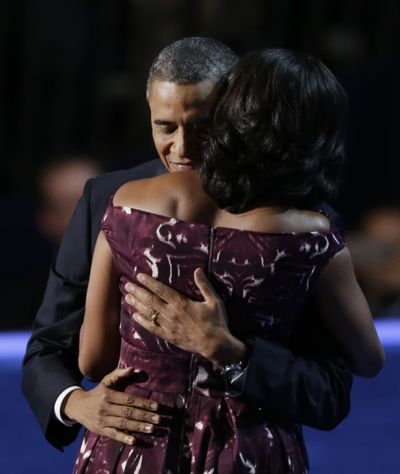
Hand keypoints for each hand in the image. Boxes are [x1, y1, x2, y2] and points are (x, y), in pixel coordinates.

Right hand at [63, 367, 159, 444]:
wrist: (78, 406)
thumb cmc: (98, 391)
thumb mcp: (107, 380)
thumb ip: (120, 374)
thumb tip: (133, 368)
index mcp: (108, 394)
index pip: (129, 399)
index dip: (143, 403)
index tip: (156, 406)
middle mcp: (105, 407)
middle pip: (128, 412)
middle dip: (144, 416)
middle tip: (159, 419)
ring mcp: (102, 420)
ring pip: (123, 424)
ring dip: (138, 427)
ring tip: (152, 429)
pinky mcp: (100, 430)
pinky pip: (113, 435)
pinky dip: (123, 438)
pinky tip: (134, 440)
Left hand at [125, 268, 246, 366]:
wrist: (215, 345)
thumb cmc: (216, 321)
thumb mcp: (214, 301)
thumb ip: (204, 285)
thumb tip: (198, 270)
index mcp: (181, 302)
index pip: (161, 289)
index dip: (149, 282)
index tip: (139, 276)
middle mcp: (172, 313)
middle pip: (151, 300)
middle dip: (138, 292)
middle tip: (127, 285)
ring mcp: (169, 325)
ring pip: (149, 313)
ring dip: (137, 304)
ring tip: (127, 298)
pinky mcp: (169, 336)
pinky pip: (152, 328)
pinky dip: (142, 322)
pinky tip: (135, 316)